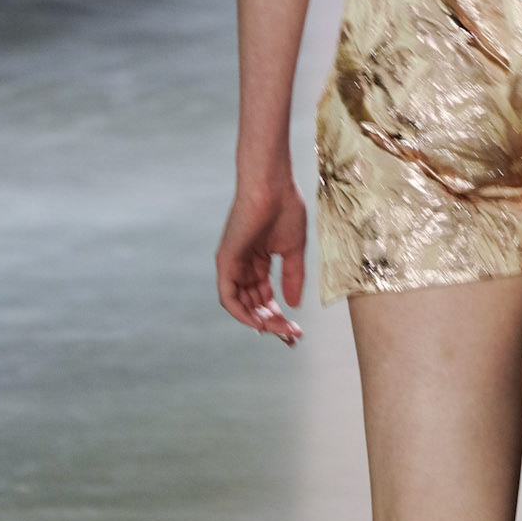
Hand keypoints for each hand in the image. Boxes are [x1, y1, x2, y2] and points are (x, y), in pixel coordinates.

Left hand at [216, 171, 306, 345]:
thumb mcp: (293, 250)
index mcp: (259, 263)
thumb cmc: (284, 208)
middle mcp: (243, 267)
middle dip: (272, 323)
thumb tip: (293, 305)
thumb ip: (292, 278)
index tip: (296, 330)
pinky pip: (228, 297)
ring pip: (241, 306)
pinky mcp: (225, 261)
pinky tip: (259, 323)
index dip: (280, 316)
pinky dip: (241, 313)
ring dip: (259, 322)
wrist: (273, 185)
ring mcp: (233, 265)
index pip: (265, 298)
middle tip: (291, 335)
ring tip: (280, 330)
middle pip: (254, 305)